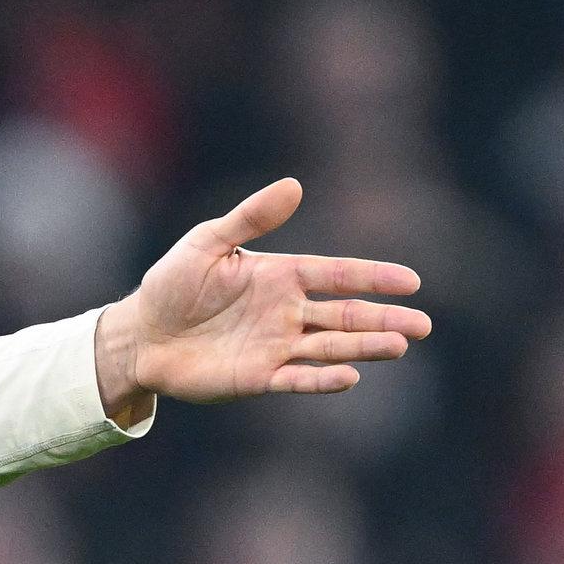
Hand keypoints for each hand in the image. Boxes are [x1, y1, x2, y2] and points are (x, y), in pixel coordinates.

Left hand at [94, 177, 429, 424]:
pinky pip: (296, 378)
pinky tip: (349, 376)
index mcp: (282, 275)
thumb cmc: (172, 284)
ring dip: (363, 348)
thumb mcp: (207, 243)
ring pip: (329, 348)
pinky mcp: (257, 377)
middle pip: (345, 317)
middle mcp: (287, 312)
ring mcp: (275, 346)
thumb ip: (250, 219)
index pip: (338, 276)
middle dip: (384, 320)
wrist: (140, 334)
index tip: (412, 282)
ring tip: (398, 346)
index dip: (374, 278)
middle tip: (423, 326)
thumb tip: (294, 185)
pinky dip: (322, 379)